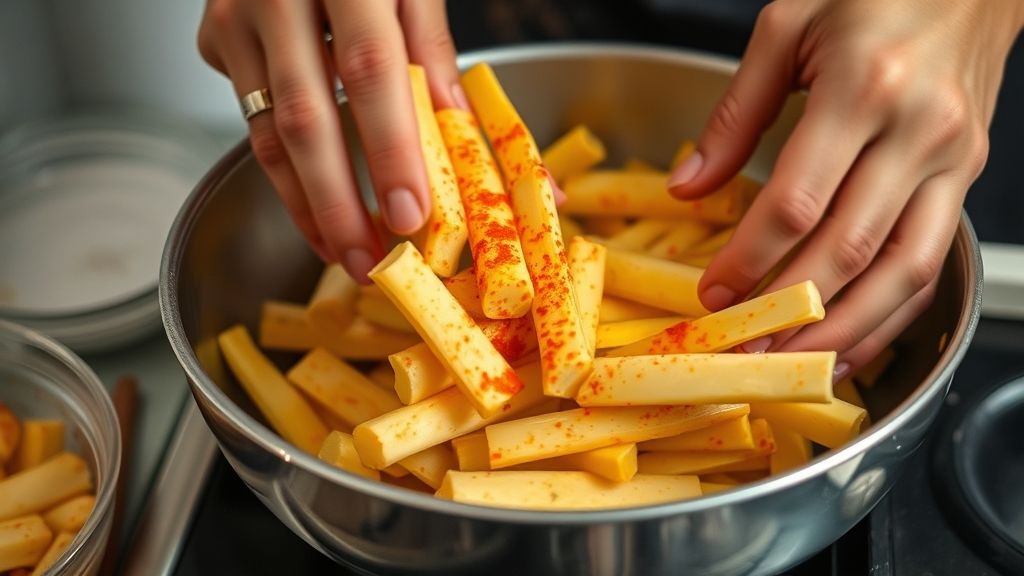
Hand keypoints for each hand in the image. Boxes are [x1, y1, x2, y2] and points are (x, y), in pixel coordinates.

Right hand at [197, 0, 463, 281]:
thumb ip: (432, 49)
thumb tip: (465, 135)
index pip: (369, 69)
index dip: (390, 148)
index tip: (411, 214)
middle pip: (303, 117)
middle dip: (338, 203)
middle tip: (369, 262)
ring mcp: (234, 19)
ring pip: (265, 130)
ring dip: (306, 203)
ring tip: (343, 252)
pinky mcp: (216, 41)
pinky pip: (250, 118)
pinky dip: (285, 172)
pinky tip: (314, 209)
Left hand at [668, 0, 1023, 377]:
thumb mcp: (786, 28)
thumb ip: (734, 114)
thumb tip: (688, 187)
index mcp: (862, 87)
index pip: (797, 202)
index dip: (749, 259)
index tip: (713, 293)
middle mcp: (918, 131)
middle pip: (849, 249)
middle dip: (791, 311)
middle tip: (744, 348)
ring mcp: (954, 160)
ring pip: (901, 271)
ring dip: (844, 331)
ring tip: (792, 365)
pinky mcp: (968, 179)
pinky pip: (931, 265)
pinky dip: (890, 316)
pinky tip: (851, 344)